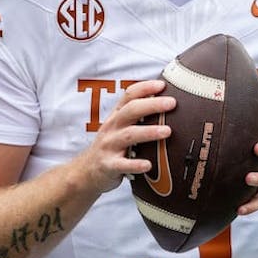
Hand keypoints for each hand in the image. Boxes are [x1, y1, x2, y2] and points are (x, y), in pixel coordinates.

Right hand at [76, 79, 174, 194]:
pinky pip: (122, 165)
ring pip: (129, 135)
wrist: (85, 171)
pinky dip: (135, 165)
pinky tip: (148, 165)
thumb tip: (167, 101)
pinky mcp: (108, 165)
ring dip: (148, 132)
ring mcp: (109, 146)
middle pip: (131, 111)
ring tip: (167, 131)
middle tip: (172, 103)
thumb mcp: (119, 126)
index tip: (162, 85)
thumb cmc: (110, 145)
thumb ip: (137, 114)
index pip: (129, 95)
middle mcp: (112, 127)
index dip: (145, 87)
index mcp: (117, 115)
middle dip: (152, 105)